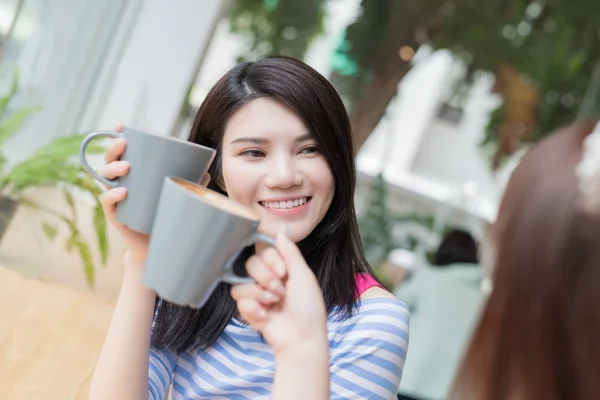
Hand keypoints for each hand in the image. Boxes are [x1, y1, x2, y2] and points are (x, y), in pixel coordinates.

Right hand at [100, 123, 209, 264]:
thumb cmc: (165, 216)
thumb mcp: (176, 196)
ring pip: (105, 179)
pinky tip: (123, 191)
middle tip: (123, 144)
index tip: (120, 125)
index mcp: (133, 175)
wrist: (157, 247)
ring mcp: (116, 200)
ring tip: (126, 167)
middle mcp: (120, 184)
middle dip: (113, 150)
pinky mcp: (116, 216)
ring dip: (113, 169)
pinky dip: (113, 196)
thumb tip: (207, 172)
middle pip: (108, 161)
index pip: (121, 152)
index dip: (116, 137)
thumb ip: (189, 184)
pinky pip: (108, 204)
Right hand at [230, 231, 327, 355]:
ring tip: (273, 305)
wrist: (301, 339)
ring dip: (258, 294)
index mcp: (283, 268)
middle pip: (250, 263)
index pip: (264, 250)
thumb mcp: (303, 276)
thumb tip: (281, 229)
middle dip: (265, 278)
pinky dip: (252, 308)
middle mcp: (268, 278)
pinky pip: (238, 300)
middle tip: (280, 291)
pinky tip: (265, 316)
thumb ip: (290, 252)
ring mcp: (257, 295)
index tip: (283, 271)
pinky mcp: (249, 310)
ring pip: (240, 282)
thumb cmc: (308, 308)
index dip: (270, 258)